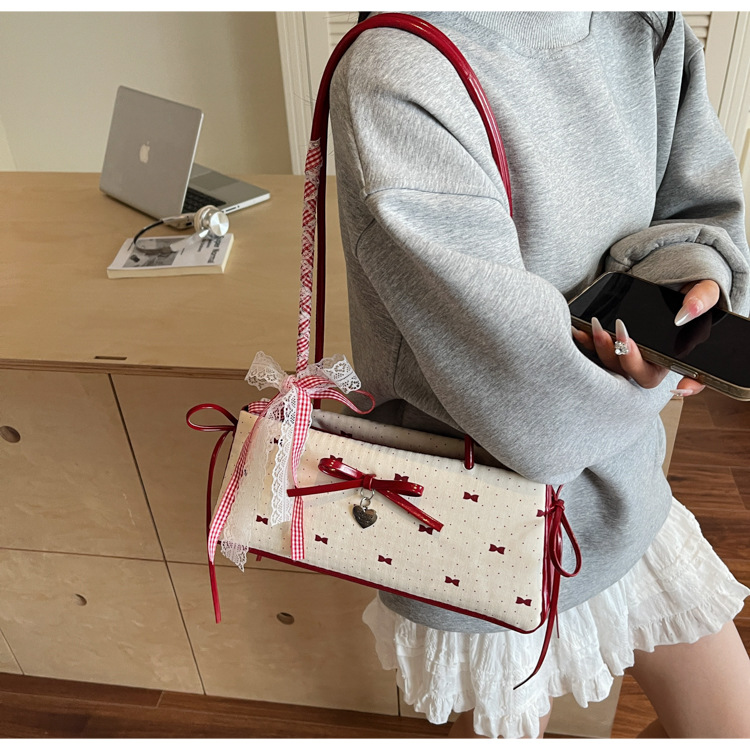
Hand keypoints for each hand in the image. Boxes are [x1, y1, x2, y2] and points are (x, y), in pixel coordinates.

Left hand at [571, 279, 720, 395]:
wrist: (663, 283)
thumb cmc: (686, 292)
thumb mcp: (703, 290)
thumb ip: (703, 298)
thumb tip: (689, 312)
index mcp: (678, 355)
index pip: (689, 380)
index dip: (689, 387)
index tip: (681, 386)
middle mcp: (652, 362)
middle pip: (639, 374)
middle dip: (628, 359)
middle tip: (621, 335)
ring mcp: (629, 357)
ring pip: (614, 366)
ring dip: (603, 350)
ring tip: (597, 327)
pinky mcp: (610, 347)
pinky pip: (596, 353)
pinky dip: (587, 343)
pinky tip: (580, 330)